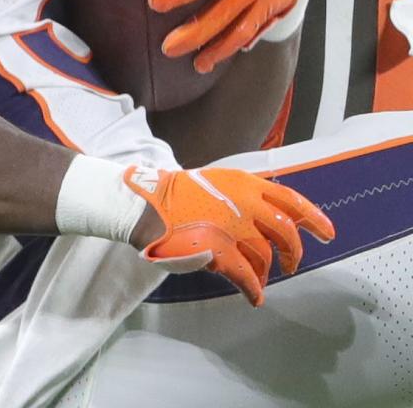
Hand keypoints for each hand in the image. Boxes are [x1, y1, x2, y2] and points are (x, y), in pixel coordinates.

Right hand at [124, 164, 333, 305]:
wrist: (149, 205)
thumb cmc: (182, 195)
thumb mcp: (220, 183)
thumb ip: (247, 196)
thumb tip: (272, 216)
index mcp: (246, 184)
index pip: (291, 200)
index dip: (314, 218)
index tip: (329, 234)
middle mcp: (245, 204)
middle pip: (286, 233)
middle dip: (293, 253)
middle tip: (290, 265)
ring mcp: (233, 228)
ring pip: (266, 257)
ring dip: (266, 273)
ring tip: (260, 279)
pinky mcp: (220, 252)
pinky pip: (247, 277)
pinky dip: (254, 291)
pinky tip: (254, 297)